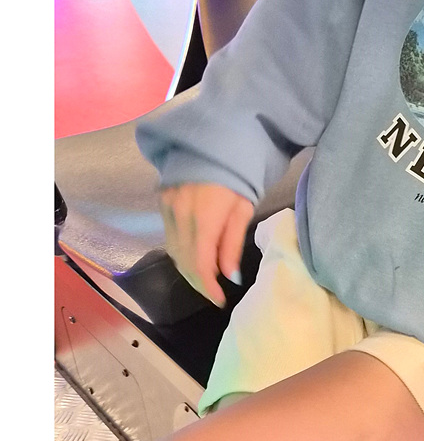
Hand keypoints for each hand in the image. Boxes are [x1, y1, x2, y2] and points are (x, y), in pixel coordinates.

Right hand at [159, 183, 253, 306]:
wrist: (216, 141)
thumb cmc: (239, 174)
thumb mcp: (244, 207)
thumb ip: (233, 243)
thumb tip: (229, 276)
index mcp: (204, 215)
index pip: (199, 262)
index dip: (207, 286)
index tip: (219, 299)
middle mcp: (180, 213)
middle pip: (183, 260)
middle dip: (198, 281)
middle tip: (215, 294)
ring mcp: (167, 207)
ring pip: (173, 251)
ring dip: (188, 269)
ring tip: (206, 281)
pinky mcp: (162, 202)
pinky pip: (169, 237)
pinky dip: (181, 253)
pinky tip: (195, 258)